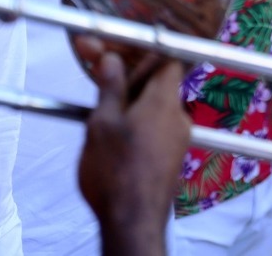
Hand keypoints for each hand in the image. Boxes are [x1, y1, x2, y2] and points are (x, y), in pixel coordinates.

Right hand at [76, 42, 190, 255]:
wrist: (133, 223)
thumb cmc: (115, 170)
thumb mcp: (102, 123)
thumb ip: (109, 87)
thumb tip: (111, 59)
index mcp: (165, 100)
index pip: (167, 58)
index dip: (143, 49)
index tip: (117, 48)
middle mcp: (177, 116)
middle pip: (157, 81)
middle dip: (127, 73)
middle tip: (94, 68)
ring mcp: (177, 139)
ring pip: (153, 106)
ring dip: (127, 98)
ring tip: (95, 101)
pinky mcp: (170, 158)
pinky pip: (154, 126)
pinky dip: (134, 120)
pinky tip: (110, 128)